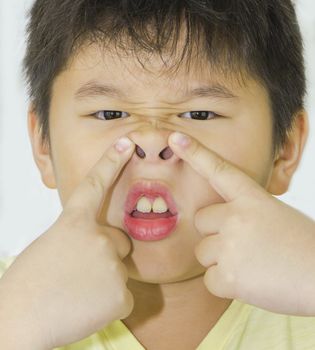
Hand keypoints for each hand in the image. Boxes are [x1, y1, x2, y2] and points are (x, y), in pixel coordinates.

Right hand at [0, 137, 134, 348]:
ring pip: (119, 270)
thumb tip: (92, 241)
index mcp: (73, 223)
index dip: (111, 162)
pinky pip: (123, 295)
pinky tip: (86, 309)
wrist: (18, 323)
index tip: (126, 144)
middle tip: (80, 272)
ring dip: (104, 281)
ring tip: (77, 294)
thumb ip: (76, 236)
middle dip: (107, 253)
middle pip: (120, 241)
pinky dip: (108, 303)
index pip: (95, 185)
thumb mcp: (50, 245)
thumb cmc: (27, 284)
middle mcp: (98, 238)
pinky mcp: (121, 295)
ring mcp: (112, 265)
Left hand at [169, 132, 314, 315]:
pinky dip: (226, 284)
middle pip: (201, 220)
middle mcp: (237, 217)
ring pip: (202, 251)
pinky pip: (210, 279)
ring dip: (220, 260)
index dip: (195, 153)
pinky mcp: (228, 276)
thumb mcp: (274, 214)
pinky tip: (251, 282)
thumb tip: (222, 219)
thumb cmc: (302, 247)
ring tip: (252, 265)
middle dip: (215, 233)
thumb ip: (245, 210)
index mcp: (253, 198)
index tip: (175, 138)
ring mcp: (230, 246)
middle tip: (246, 245)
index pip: (219, 170)